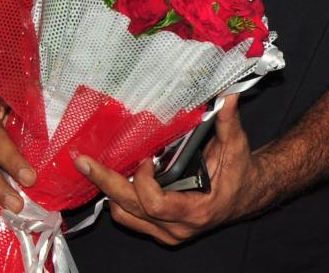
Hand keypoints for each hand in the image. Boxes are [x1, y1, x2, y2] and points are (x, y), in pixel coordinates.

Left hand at [74, 93, 273, 244]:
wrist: (246, 196)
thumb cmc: (239, 172)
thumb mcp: (236, 147)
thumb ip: (228, 122)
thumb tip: (227, 95)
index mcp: (196, 210)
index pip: (155, 204)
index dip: (143, 182)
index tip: (144, 159)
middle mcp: (178, 227)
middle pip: (131, 209)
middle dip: (105, 182)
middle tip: (82, 160)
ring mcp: (168, 232)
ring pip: (125, 216)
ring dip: (109, 191)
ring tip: (92, 166)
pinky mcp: (160, 230)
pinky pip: (130, 219)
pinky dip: (118, 199)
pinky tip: (110, 177)